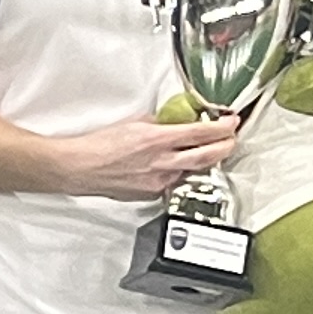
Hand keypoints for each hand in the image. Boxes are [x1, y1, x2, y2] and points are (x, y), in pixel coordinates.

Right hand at [50, 113, 237, 199]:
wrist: (81, 168)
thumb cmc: (100, 144)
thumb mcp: (134, 123)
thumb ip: (160, 122)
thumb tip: (177, 120)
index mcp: (157, 140)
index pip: (201, 133)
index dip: (222, 128)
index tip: (232, 122)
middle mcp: (162, 163)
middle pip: (207, 156)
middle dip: (226, 146)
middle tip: (232, 138)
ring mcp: (159, 181)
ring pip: (193, 170)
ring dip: (204, 159)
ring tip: (209, 150)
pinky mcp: (152, 194)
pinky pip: (175, 181)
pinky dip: (181, 172)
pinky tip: (177, 165)